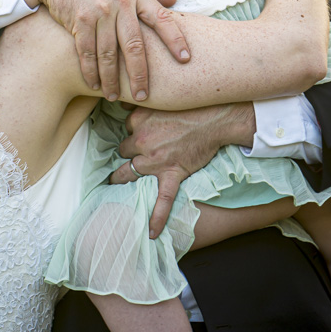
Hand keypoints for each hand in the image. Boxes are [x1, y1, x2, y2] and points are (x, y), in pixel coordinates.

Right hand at [19, 0, 189, 102]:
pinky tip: (94, 85)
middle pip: (135, 45)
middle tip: (144, 95)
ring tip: (114, 96)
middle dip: (140, 74)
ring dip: (112, 79)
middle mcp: (120, 2)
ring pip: (109, 54)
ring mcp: (100, 11)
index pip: (161, 17)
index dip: (175, 38)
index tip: (186, 59)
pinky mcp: (80, 19)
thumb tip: (174, 0)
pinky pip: (88, 52)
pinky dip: (90, 72)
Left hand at [110, 103, 256, 236]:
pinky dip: (157, 217)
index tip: (141, 131)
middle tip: (132, 155)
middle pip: (125, 150)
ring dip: (123, 177)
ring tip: (116, 184)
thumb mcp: (161, 98)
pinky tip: (152, 233)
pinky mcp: (172, 174)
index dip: (135, 130)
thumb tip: (124, 104)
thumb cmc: (190, 106)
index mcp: (138, 120)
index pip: (128, 128)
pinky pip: (163, 200)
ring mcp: (155, 160)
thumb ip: (141, 103)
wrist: (214, 118)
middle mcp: (142, 141)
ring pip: (131, 172)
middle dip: (129, 152)